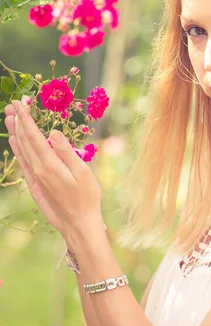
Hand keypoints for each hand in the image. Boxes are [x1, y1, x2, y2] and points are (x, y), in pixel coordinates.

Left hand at [5, 100, 102, 236]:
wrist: (79, 223)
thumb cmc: (87, 197)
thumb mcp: (83, 173)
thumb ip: (67, 152)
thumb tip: (53, 133)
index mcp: (49, 164)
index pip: (33, 136)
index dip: (26, 118)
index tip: (21, 102)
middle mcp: (38, 169)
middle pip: (24, 140)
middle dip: (18, 120)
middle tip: (13, 103)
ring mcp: (36, 177)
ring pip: (21, 150)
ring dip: (15, 132)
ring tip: (9, 116)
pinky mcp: (36, 184)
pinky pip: (23, 162)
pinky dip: (17, 149)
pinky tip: (14, 142)